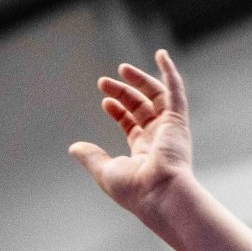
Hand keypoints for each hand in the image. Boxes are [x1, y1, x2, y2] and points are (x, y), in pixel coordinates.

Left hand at [69, 50, 195, 222]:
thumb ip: (91, 157)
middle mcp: (159, 138)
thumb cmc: (135, 190)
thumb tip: (73, 147)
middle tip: (102, 81)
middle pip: (141, 107)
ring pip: (157, 96)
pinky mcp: (178, 121)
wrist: (160, 195)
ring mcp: (170, 129)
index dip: (118, 111)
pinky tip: (161, 55)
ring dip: (140, 80)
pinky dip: (169, 72)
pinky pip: (176, 90)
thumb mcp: (105, 171)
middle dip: (122, 93)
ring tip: (121, 68)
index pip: (132, 124)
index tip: (105, 102)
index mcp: (145, 152)